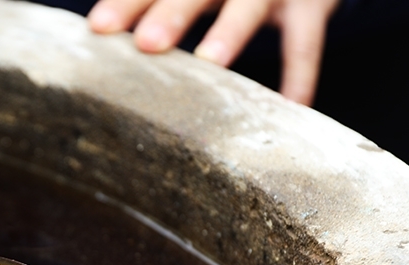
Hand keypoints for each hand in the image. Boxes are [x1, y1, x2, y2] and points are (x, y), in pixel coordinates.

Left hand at [87, 0, 340, 105]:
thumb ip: (156, 8)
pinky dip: (299, 78)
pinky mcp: (311, 7)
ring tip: (209, 62)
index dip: (127, 2)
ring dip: (229, 32)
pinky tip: (290, 109)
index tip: (97, 28)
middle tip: (146, 43)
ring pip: (250, 8)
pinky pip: (305, 46)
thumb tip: (100, 40)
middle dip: (172, 13)